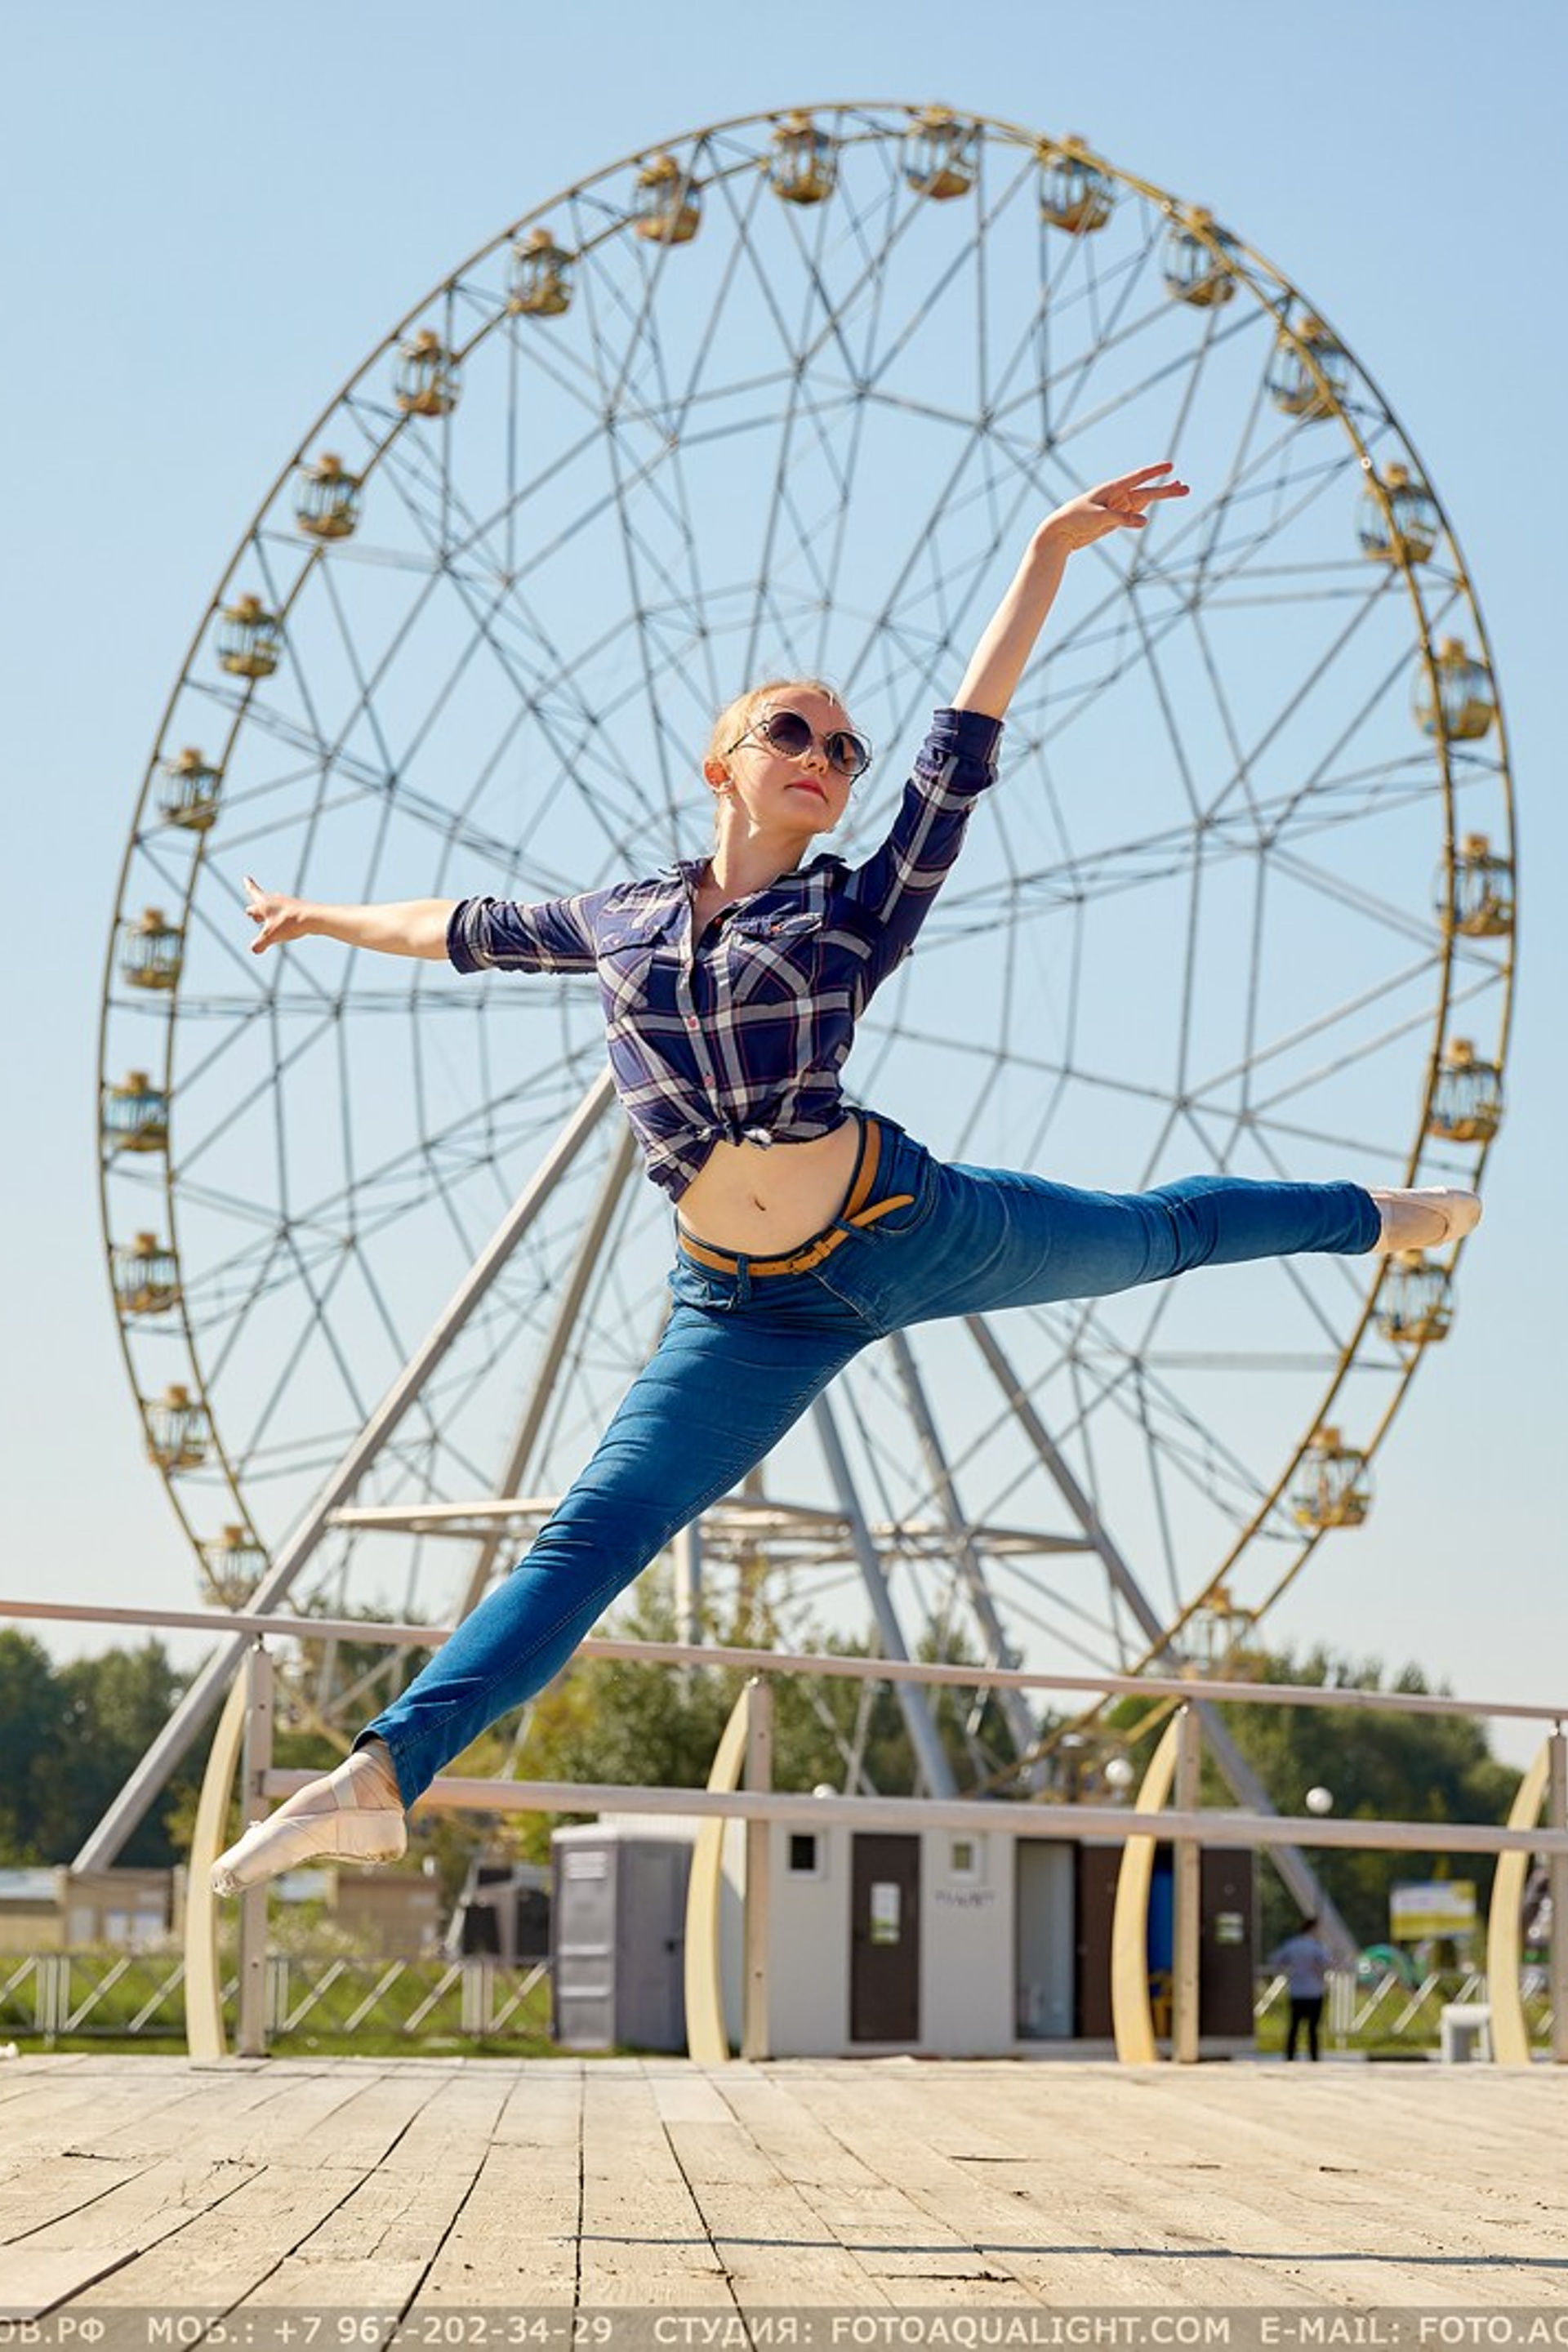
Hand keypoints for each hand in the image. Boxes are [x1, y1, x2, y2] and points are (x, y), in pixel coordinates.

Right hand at [243, 874, 313, 954]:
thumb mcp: (271, 936)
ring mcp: (287, 903)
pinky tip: (284, 922)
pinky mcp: (297, 909)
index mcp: (264, 904)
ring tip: (264, 917)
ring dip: (267, 912)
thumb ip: (260, 944)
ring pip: (273, 906)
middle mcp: (274, 900)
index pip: (252, 897)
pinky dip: (280, 917)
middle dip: (255, 905)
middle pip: (260, 901)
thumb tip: (254, 950)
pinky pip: (285, 912)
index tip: (246, 878)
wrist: (314, 917)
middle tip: (250, 902)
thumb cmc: (290, 923)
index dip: (248, 889)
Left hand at [1038, 461, 1189, 553]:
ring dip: (1160, 496)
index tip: (1171, 465)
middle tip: (1187, 488)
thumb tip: (1145, 521)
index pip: (1138, 478)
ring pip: (1143, 501)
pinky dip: (1143, 511)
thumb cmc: (1075, 519)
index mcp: (1112, 489)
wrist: (1059, 532)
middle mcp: (1116, 495)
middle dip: (1167, 490)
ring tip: (1180, 490)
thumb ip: (1122, 518)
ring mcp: (1116, 507)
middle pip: (1147, 491)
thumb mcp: (1099, 518)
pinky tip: (1151, 509)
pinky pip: (1133, 514)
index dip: (1155, 471)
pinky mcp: (1113, 519)